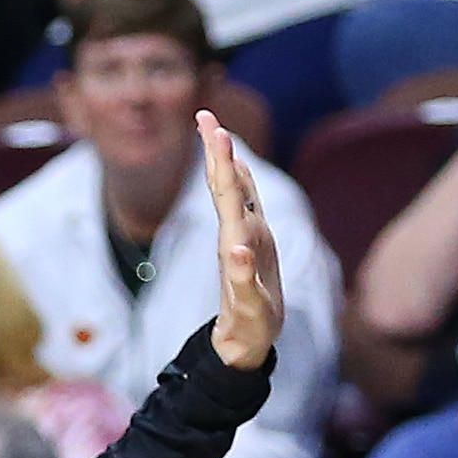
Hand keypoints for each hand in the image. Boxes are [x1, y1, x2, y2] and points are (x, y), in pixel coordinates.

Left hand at [200, 113, 284, 371]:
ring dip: (226, 161)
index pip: (228, 194)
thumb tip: (237, 250)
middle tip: (206, 116)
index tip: (215, 129)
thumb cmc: (250, 326)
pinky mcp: (252, 246)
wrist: (245, 341)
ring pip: (234, 193)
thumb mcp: (249, 307)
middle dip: (217, 150)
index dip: (222, 161)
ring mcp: (245, 239)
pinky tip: (238, 168)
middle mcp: (239, 234)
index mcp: (238, 242)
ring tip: (219, 131)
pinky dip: (242, 183)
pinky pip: (246, 207)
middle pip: (226, 185)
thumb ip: (242, 279)